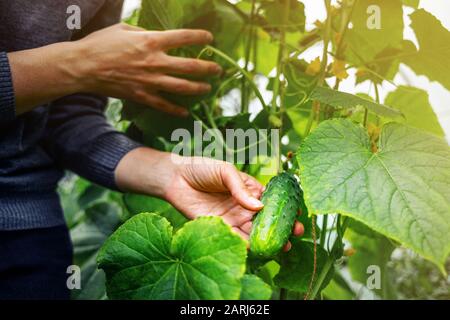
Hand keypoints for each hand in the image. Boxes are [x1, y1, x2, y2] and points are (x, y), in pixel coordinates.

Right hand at [8, 24, 220, 115]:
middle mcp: (155, 62)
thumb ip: (144, 31)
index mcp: (151, 41)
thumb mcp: (124, 29)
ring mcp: (150, 81)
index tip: (210, 39)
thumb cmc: (101, 44)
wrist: (83, 67)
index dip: (200, 37)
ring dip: (198, 88)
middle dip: (208, 68)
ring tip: (208, 89)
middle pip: (190, 66)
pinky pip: (163, 105)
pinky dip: (175, 110)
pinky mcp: (141, 96)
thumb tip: (156, 35)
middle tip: (218, 70)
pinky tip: (186, 112)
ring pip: (182, 87)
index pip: (183, 38)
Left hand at [115, 148, 303, 248]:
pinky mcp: (220, 228)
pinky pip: (235, 238)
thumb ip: (241, 188)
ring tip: (281, 245)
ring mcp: (234, 219)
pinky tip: (255, 247)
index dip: (286, 207)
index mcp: (250, 190)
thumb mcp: (225, 171)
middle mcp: (245, 207)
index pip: (272, 200)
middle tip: (295, 233)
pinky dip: (246, 244)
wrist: (176, 178)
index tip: (298, 213)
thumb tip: (258, 206)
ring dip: (267, 240)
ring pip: (254, 232)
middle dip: (282, 227)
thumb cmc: (202, 168)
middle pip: (267, 220)